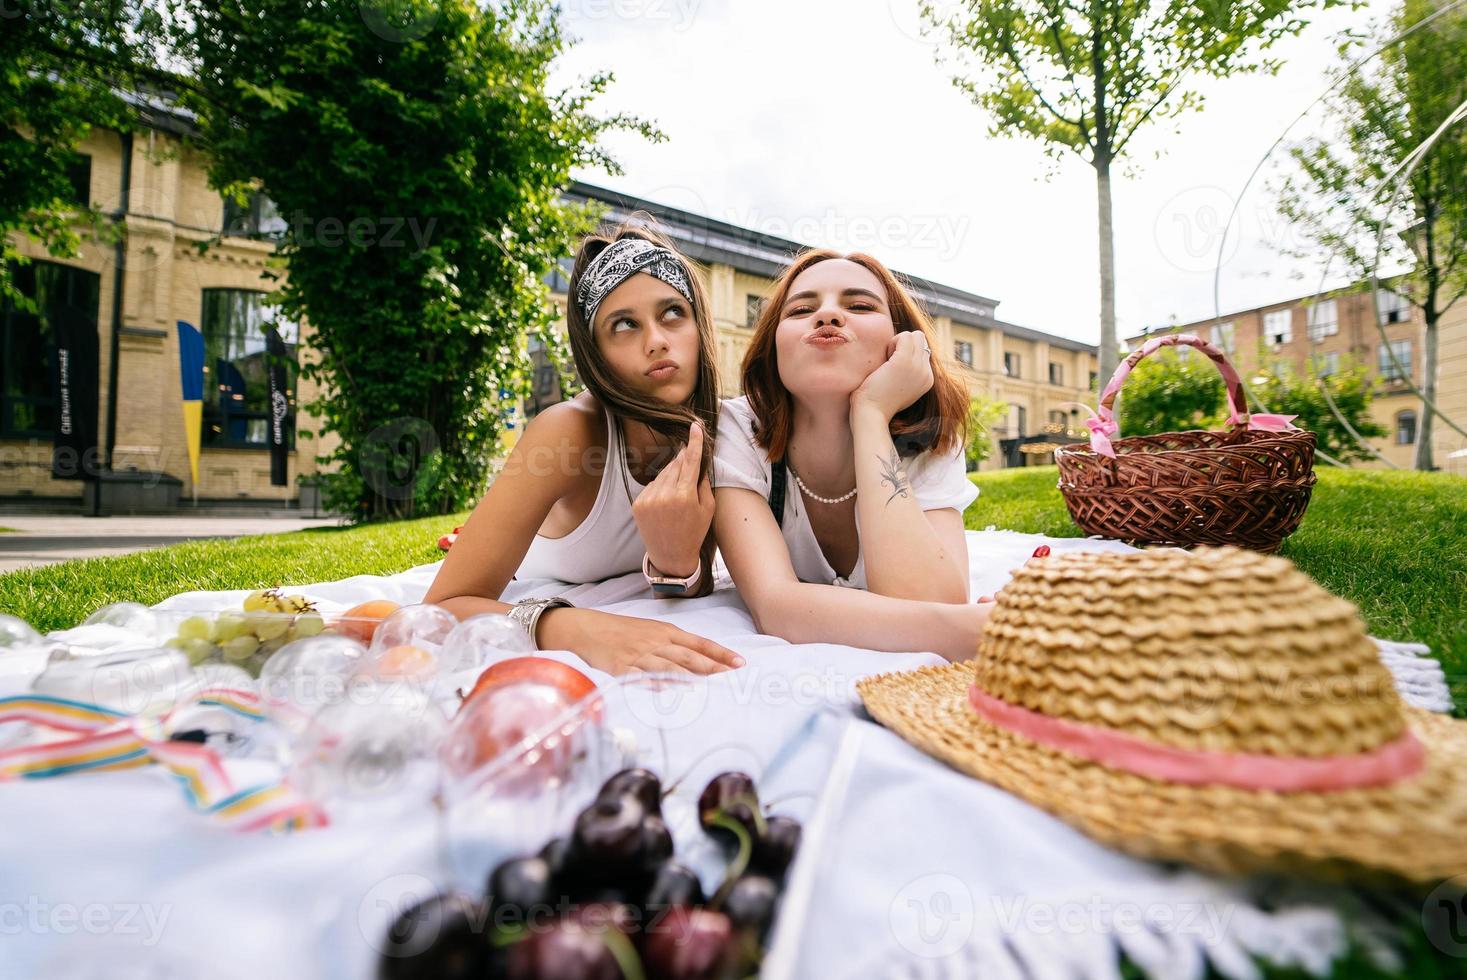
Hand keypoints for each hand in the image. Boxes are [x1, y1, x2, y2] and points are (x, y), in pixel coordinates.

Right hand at [538, 606, 744, 674]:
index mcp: (665, 632)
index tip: (740, 663)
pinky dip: (658, 685)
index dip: (720, 653)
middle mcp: (656, 642)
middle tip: (734, 677)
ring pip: (670, 667)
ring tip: (711, 688)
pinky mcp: (622, 669)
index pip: (699, 643)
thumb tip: (701, 661)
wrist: (586, 628)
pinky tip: (671, 692)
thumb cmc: (621, 631)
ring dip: (691, 678)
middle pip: (689, 656)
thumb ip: (674, 646)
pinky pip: (643, 678)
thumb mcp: (651, 631)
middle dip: (713, 667)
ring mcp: (639, 656)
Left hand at [631, 420, 714, 577]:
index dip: (694, 442)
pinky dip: (661, 486)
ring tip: (679, 492)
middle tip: (690, 463)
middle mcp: (665, 495)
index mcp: (685, 496)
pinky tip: (667, 501)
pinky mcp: (638, 503)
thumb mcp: (708, 509)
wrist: (670, 556)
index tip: (695, 426)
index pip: (691, 461)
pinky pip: (653, 484)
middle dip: (684, 460)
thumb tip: (698, 461)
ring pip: (663, 473)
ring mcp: (649, 499)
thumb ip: (703, 483)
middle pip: (676, 464)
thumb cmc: (694, 532)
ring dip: (672, 474)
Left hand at [850, 331, 934, 421]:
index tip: (893, 369)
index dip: (906, 353)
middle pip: (921, 340)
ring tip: (887, 361)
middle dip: (903, 345)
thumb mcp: (898, 387)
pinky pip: (904, 336)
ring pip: (915, 335)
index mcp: (927, 380)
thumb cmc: (877, 402)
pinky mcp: (905, 361)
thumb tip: (900, 355)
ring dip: (898, 343)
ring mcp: (918, 367)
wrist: (871, 414)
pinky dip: (892, 342)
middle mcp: (927, 373)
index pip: (923, 350)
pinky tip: (885, 359)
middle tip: (889, 362)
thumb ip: (907, 373)